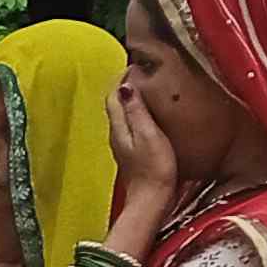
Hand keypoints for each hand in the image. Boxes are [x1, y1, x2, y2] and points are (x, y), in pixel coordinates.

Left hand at [105, 71, 179, 230]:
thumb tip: (125, 86)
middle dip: (124, 86)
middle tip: (142, 73)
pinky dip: (137, 114)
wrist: (151, 202)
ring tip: (148, 89)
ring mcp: (123, 146)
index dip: (120, 78)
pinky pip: (131, 126)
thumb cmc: (154, 169)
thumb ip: (136, 111)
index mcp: (119, 128)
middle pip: (114, 104)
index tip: (135, 65)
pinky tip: (151, 114)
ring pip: (122, 116)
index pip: (112, 96)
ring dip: (131, 100)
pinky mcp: (132, 154)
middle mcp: (116, 135)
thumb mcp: (148, 135)